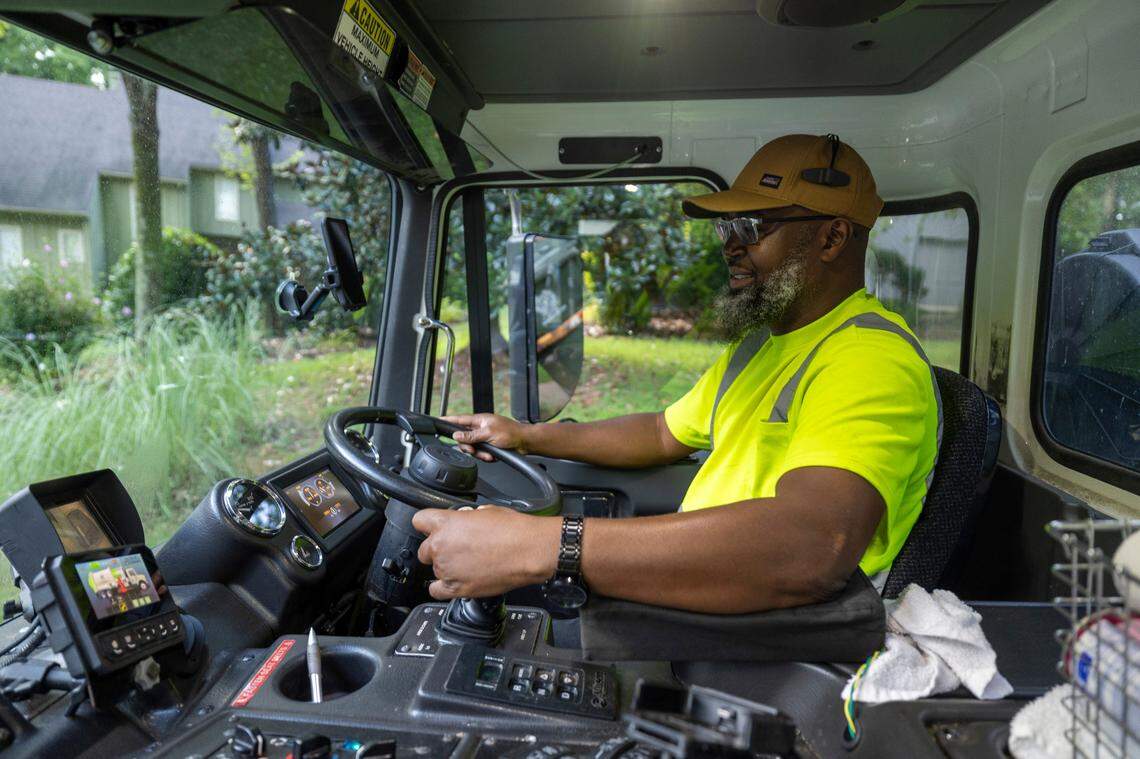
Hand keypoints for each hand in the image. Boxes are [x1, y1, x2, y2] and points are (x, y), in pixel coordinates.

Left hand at [412, 505, 558, 599]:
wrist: (528, 551)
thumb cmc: (513, 530)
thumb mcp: (486, 511)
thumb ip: (466, 517)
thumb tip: (465, 521)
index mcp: (446, 523)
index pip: (419, 521)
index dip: (428, 525)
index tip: (434, 529)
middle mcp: (441, 546)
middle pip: (424, 550)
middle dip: (437, 549)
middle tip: (457, 549)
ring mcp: (447, 569)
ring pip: (434, 569)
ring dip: (446, 567)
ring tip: (468, 564)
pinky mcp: (457, 588)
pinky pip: (436, 590)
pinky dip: (443, 587)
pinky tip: (455, 581)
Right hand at [442, 413, 528, 461]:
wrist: (524, 442)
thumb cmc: (511, 433)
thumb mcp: (488, 433)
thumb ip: (471, 435)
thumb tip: (457, 435)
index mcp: (479, 420)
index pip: (459, 419)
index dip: (448, 420)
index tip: (437, 420)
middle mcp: (480, 428)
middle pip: (463, 439)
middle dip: (469, 447)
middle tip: (474, 450)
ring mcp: (484, 438)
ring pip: (472, 448)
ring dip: (480, 454)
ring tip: (489, 454)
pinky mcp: (489, 446)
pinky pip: (481, 454)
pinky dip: (486, 457)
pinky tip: (493, 456)